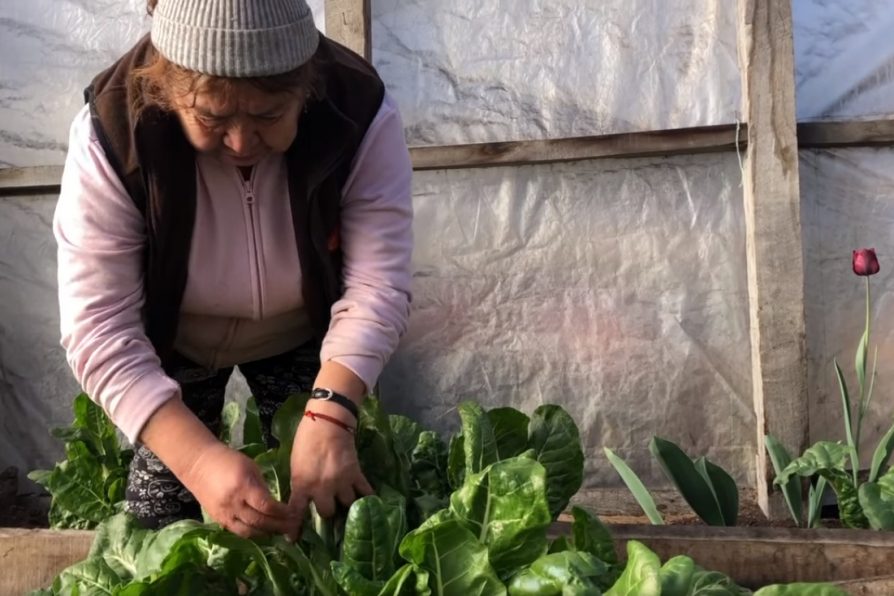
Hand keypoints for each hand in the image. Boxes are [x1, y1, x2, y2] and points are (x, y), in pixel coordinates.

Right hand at [181, 442, 300, 539]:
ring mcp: (224, 514)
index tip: (295, 514)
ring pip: (249, 531)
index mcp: (244, 486)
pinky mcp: (218, 519)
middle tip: (294, 528)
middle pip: (260, 521)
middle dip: (279, 527)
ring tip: (280, 532)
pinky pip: (237, 531)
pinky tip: (263, 532)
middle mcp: (234, 503)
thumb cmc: (228, 460)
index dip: (283, 513)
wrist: (198, 464)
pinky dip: (252, 533)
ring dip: (267, 533)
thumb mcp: (251, 467)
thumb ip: (262, 486)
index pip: (267, 506)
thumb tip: (276, 503)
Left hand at [288, 404, 372, 529]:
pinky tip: (368, 501)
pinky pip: (364, 491)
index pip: (297, 512)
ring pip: (346, 504)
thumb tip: (302, 497)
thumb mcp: (295, 464)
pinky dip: (366, 497)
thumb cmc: (306, 440)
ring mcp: (340, 482)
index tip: (294, 539)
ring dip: (345, 504)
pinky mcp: (356, 473)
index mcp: (302, 484)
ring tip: (346, 503)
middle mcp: (321, 488)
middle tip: (328, 508)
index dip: (295, 528)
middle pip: (327, 512)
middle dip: (327, 512)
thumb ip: (299, 483)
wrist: (327, 422)